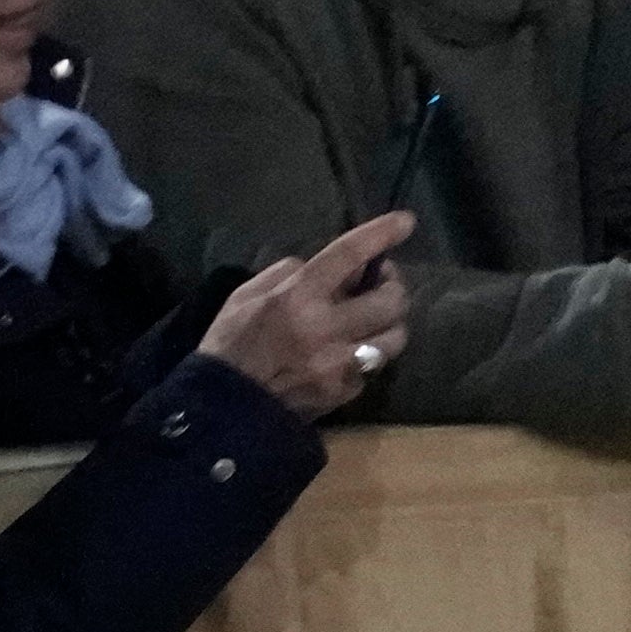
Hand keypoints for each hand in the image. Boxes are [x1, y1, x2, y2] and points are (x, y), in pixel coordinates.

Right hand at [206, 211, 422, 417]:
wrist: (224, 409)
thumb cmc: (230, 344)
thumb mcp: (247, 295)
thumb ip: (286, 274)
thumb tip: (320, 269)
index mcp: (299, 296)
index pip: (349, 255)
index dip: (381, 234)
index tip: (405, 222)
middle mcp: (328, 327)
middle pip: (390, 300)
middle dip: (394, 287)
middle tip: (382, 284)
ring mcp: (341, 363)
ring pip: (394, 338)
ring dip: (390, 324)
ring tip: (374, 320)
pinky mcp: (345, 392)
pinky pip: (371, 368)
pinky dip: (366, 357)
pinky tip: (349, 354)